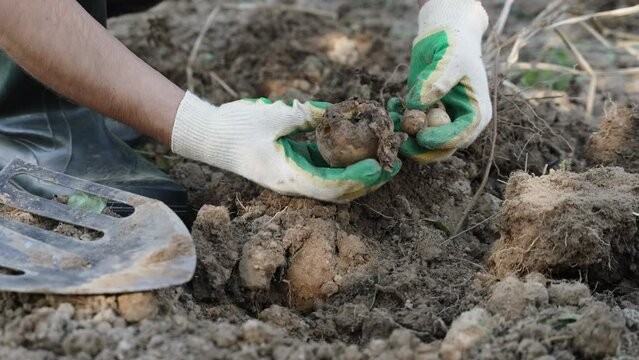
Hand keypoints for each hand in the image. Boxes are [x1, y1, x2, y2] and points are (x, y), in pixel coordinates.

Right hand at [171, 93, 399, 202]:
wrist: (210, 137)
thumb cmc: (236, 127)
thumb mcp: (274, 116)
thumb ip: (309, 115)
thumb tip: (342, 111)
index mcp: (287, 176)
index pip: (331, 186)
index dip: (359, 179)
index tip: (381, 165)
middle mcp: (292, 184)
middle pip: (338, 192)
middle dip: (368, 181)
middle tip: (394, 164)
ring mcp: (293, 178)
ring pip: (334, 186)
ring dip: (360, 176)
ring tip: (385, 159)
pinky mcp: (293, 169)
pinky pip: (324, 173)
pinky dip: (345, 166)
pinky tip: (361, 151)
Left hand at [388, 0, 491, 162]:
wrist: (445, 34)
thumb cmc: (454, 44)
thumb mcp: (450, 60)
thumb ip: (437, 83)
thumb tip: (418, 105)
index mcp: (477, 114)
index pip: (460, 137)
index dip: (440, 141)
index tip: (419, 135)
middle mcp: (461, 123)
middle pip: (441, 148)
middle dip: (418, 146)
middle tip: (398, 137)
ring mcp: (443, 122)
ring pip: (423, 142)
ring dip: (405, 133)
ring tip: (393, 112)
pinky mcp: (426, 115)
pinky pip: (413, 128)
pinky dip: (401, 121)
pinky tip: (394, 104)